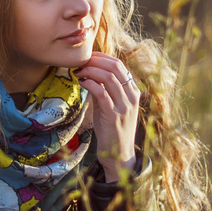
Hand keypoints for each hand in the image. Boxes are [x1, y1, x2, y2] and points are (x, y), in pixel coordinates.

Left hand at [76, 51, 140, 182]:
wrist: (119, 154)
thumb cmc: (113, 128)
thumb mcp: (112, 105)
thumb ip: (105, 89)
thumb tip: (89, 73)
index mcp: (133, 91)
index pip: (119, 65)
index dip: (102, 57)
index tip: (87, 56)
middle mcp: (131, 96)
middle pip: (115, 67)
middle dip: (95, 60)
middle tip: (80, 61)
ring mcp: (124, 106)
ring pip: (109, 77)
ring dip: (91, 70)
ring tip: (78, 71)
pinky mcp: (114, 115)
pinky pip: (101, 93)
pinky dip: (90, 83)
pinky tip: (82, 82)